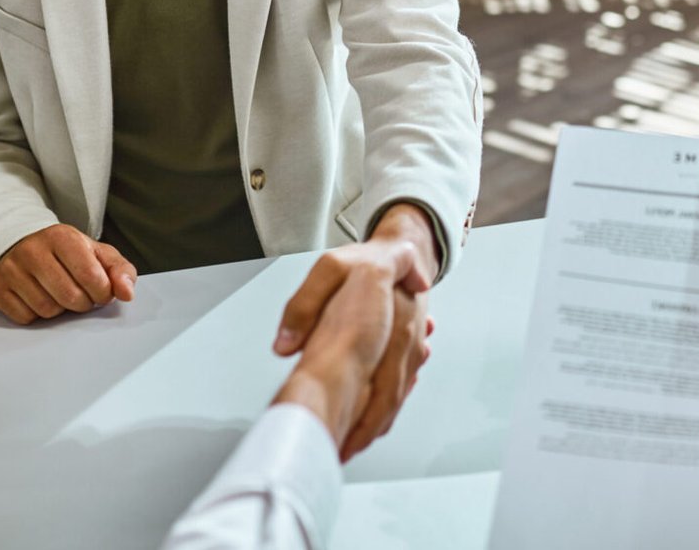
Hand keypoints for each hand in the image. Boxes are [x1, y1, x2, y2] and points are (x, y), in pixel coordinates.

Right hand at [0, 223, 136, 324]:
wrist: (19, 244)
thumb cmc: (65, 252)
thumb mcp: (96, 252)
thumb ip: (119, 270)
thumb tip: (127, 293)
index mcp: (62, 237)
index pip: (91, 276)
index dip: (103, 292)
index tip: (102, 291)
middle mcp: (32, 250)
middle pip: (70, 297)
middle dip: (83, 303)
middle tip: (82, 295)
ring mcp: (10, 269)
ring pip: (47, 310)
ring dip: (60, 310)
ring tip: (60, 294)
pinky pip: (25, 318)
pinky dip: (37, 315)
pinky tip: (38, 298)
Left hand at [273, 239, 431, 447]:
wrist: (404, 247)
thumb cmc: (365, 259)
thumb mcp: (329, 269)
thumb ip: (304, 305)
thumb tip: (284, 347)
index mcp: (390, 316)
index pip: (381, 374)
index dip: (362, 410)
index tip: (337, 434)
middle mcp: (407, 333)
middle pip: (390, 391)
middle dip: (365, 427)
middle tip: (338, 451)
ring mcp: (414, 343)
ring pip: (398, 391)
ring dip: (376, 422)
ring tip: (348, 445)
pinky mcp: (412, 348)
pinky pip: (402, 383)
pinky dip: (386, 407)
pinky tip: (370, 424)